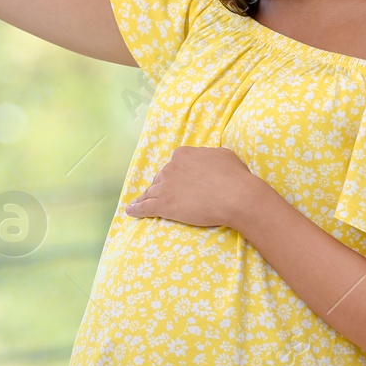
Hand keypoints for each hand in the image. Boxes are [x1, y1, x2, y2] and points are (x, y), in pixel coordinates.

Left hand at [124, 146, 258, 228]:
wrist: (235, 196)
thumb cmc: (234, 176)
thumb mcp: (222, 155)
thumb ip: (207, 156)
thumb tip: (205, 160)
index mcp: (183, 154)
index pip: (174, 163)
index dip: (176, 173)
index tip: (179, 180)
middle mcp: (171, 167)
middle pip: (161, 178)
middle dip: (162, 186)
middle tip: (163, 195)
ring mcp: (166, 187)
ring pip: (151, 193)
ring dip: (144, 198)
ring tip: (136, 203)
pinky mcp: (164, 205)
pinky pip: (145, 207)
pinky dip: (136, 209)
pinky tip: (129, 211)